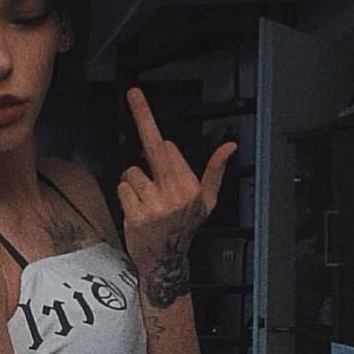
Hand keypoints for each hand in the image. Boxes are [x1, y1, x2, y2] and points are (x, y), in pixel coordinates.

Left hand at [117, 88, 236, 268]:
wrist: (165, 261)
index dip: (161, 147)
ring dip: (132, 183)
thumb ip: (215, 171)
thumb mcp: (207, 201)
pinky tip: (136, 210)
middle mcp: (175, 193)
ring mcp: (155, 205)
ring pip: (131, 172)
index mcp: (191, 186)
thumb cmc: (184, 227)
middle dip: (142, 116)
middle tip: (134, 92)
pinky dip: (125, 196)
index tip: (151, 120)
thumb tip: (230, 145)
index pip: (168, 148)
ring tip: (144, 201)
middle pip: (153, 147)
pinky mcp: (136, 215)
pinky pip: (122, 189)